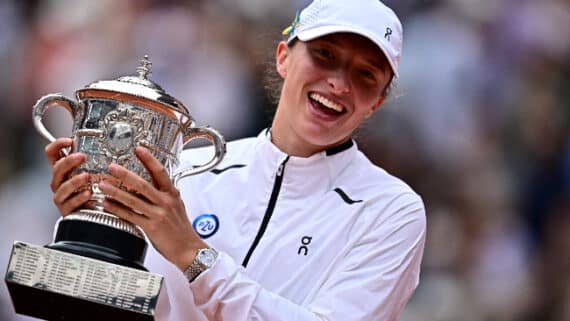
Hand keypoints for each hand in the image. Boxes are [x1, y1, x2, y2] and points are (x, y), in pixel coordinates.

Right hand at [45, 137, 91, 214]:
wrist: (93, 213)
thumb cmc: (94, 189)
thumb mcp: (95, 171)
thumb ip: (96, 159)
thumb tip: (111, 143)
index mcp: (63, 170)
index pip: (52, 153)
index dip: (57, 145)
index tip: (69, 141)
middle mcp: (59, 181)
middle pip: (57, 169)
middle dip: (68, 161)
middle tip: (82, 156)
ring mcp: (61, 196)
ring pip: (62, 187)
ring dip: (74, 181)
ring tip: (86, 176)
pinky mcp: (66, 209)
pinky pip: (70, 203)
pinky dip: (79, 198)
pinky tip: (88, 194)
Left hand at [98, 146, 205, 270]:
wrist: (188, 248)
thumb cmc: (182, 229)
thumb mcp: (177, 205)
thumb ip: (165, 194)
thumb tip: (154, 183)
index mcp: (172, 194)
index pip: (160, 172)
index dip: (149, 159)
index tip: (139, 149)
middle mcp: (165, 202)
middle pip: (142, 184)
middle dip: (125, 174)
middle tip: (112, 167)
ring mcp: (158, 214)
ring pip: (133, 199)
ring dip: (115, 191)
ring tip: (103, 185)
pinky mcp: (151, 227)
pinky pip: (130, 215)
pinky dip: (117, 209)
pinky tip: (107, 204)